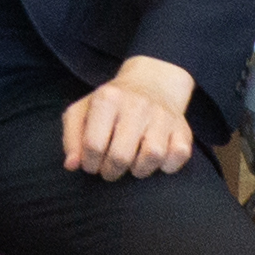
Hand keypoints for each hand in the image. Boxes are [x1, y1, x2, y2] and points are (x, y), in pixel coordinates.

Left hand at [61, 61, 195, 179]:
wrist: (152, 83)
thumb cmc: (111, 104)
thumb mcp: (82, 110)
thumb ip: (71, 137)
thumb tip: (71, 165)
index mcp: (108, 98)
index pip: (93, 144)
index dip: (89, 163)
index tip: (91, 165)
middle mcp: (137, 104)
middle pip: (121, 155)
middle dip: (111, 171)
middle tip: (109, 170)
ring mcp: (163, 115)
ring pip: (152, 156)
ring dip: (139, 170)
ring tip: (132, 165)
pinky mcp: (182, 128)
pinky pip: (179, 155)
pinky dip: (167, 165)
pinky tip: (156, 161)